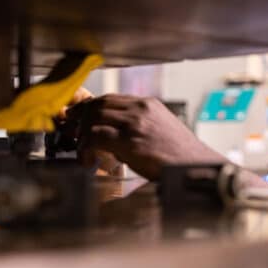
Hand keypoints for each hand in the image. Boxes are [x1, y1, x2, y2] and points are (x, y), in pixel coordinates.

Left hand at [66, 94, 225, 179]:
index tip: (79, 117)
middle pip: (99, 104)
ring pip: (94, 118)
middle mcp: (141, 109)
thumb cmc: (180, 158)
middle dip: (80, 117)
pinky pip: (95, 137)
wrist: (196, 168)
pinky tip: (88, 160)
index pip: (111, 98)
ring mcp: (135, 123)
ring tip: (81, 150)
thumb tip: (113, 140)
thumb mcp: (160, 133)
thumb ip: (138, 129)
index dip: (90, 108)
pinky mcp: (131, 140)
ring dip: (81, 135)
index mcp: (149, 105)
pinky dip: (85, 148)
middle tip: (71, 131)